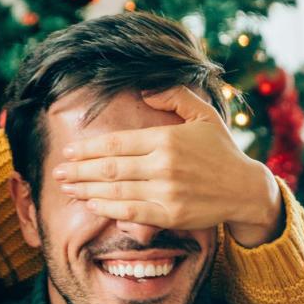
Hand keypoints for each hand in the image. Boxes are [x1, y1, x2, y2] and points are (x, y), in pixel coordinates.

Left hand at [52, 86, 283, 247]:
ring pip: (115, 191)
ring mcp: (166, 192)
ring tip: (66, 188)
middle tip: (57, 172)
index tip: (70, 151)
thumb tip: (144, 89)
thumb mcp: (204, 113)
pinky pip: (130, 213)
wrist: (246, 188)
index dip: (88, 148)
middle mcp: (163, 165)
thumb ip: (174, 96)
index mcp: (167, 138)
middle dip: (78, 170)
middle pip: (109, 168)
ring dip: (86, 190)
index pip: (116, 143)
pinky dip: (107, 209)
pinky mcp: (170, 215)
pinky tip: (91, 205)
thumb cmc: (221, 149)